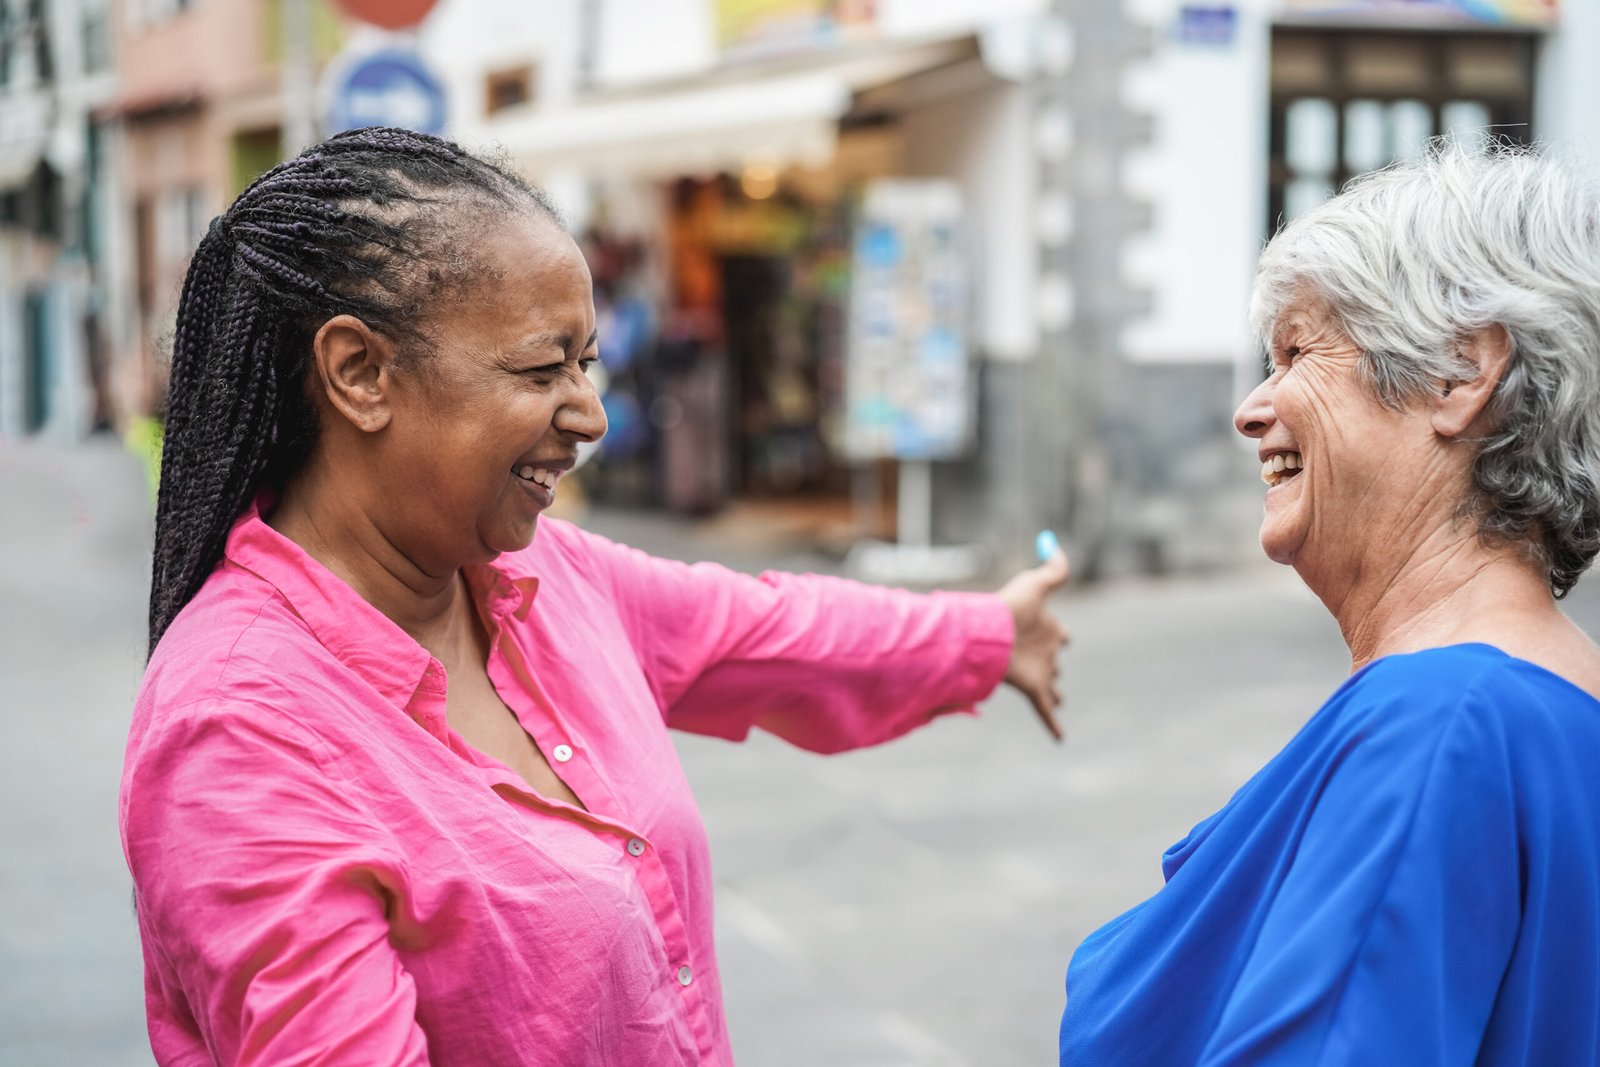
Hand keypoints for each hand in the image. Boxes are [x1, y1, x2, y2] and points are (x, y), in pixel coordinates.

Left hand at [996, 546, 1070, 740]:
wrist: (991, 633)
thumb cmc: (1012, 606)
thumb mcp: (1038, 582)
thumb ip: (1053, 567)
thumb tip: (1054, 544)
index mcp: (1047, 628)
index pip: (1060, 633)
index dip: (1059, 632)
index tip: (1061, 633)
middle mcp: (1044, 651)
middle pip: (1055, 660)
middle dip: (1054, 664)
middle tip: (1052, 670)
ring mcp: (1041, 672)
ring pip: (1054, 686)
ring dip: (1055, 693)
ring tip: (1056, 698)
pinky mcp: (1034, 690)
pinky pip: (1046, 712)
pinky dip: (1054, 725)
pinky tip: (1060, 739)